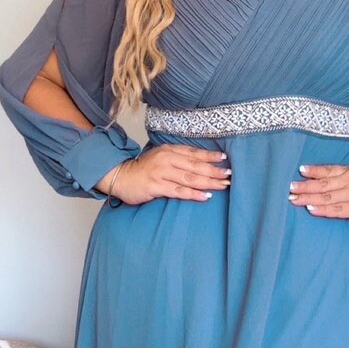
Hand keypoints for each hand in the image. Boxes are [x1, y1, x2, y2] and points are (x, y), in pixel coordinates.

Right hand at [97, 145, 229, 204]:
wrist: (120, 176)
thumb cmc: (143, 169)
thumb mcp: (160, 157)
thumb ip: (178, 158)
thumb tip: (200, 163)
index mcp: (169, 151)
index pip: (194, 153)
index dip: (210, 156)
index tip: (225, 159)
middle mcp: (167, 160)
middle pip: (195, 166)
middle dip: (214, 171)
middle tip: (229, 175)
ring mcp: (161, 173)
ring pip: (189, 178)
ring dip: (208, 182)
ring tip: (222, 185)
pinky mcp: (156, 186)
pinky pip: (179, 191)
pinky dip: (193, 194)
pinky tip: (205, 196)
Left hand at [289, 164, 348, 223]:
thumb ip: (344, 176)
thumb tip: (325, 178)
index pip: (327, 170)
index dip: (313, 171)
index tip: (300, 170)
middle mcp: (348, 182)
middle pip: (322, 183)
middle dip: (304, 186)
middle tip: (290, 187)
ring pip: (326, 196)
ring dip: (308, 197)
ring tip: (294, 198)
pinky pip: (336, 209)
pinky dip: (323, 209)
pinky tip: (311, 209)